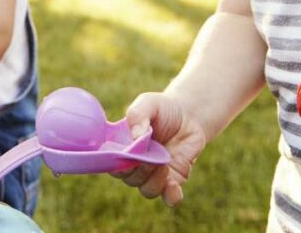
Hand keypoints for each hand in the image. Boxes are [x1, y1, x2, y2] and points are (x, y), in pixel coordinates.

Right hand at [113, 92, 207, 206]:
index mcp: (123, 148)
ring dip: (154, 181)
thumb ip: (137, 115)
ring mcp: (154, 174)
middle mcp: (136, 164)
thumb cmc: (162, 109)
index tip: (127, 158)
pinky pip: (169, 197)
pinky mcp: (173, 180)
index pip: (112, 164)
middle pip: (130, 179)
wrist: (189, 115)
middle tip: (149, 157)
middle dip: (139, 171)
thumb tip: (135, 136)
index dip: (117, 165)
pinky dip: (170, 196)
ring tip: (163, 164)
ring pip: (147, 190)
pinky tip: (173, 186)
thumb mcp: (148, 103)